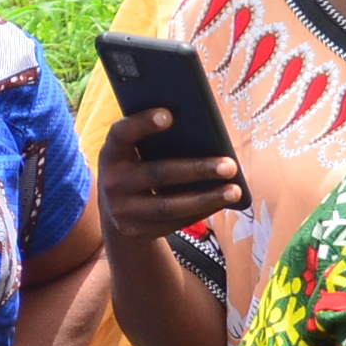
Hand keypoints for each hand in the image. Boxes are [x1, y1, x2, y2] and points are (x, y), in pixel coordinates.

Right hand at [95, 107, 243, 242]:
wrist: (115, 207)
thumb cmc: (139, 165)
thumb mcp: (137, 150)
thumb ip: (157, 139)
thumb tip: (204, 134)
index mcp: (112, 151)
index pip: (122, 133)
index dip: (142, 123)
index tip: (169, 115)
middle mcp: (111, 181)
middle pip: (157, 174)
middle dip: (197, 170)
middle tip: (230, 165)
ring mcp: (121, 210)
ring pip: (168, 206)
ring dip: (206, 198)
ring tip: (235, 191)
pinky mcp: (135, 231)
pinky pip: (173, 223)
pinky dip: (200, 211)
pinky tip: (221, 202)